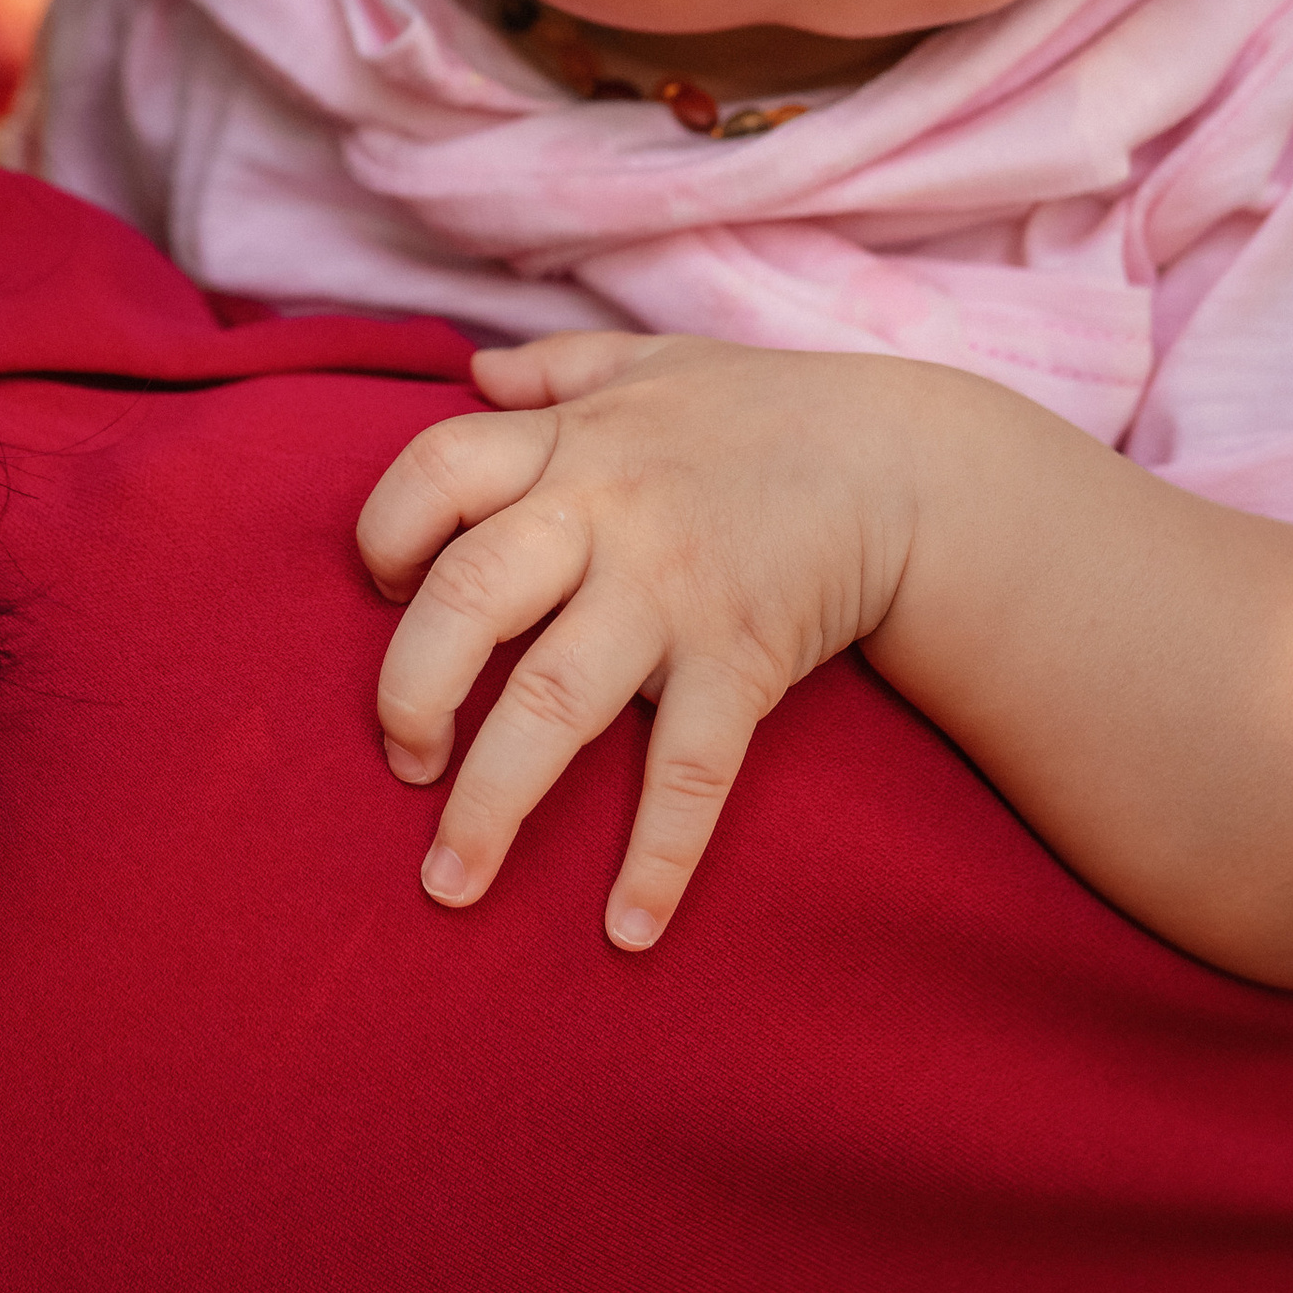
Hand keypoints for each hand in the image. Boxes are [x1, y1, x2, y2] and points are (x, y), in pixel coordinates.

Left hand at [357, 332, 921, 949]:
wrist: (909, 462)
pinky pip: (689, 770)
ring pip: (554, 701)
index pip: (434, 475)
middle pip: (469, 598)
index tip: (384, 593)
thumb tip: (476, 368)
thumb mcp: (653, 363)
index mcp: (570, 443)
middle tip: (399, 762)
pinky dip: (658, 856)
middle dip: (410, 692)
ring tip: (448, 885)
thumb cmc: (765, 412)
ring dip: (491, 803)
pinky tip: (628, 930)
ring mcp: (671, 592)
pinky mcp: (741, 660)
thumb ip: (555, 368)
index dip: (385, 535)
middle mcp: (605, 514)